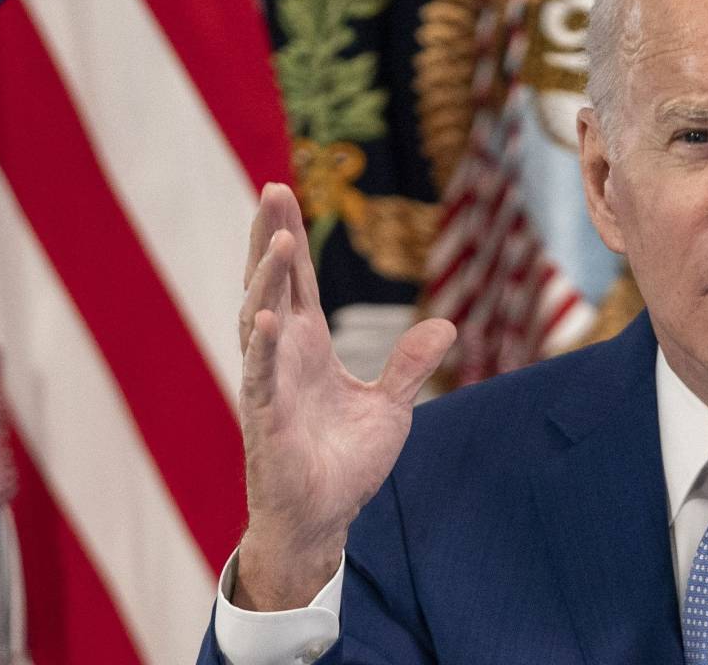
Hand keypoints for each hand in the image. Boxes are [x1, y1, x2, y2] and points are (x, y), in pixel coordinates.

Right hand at [230, 183, 455, 609]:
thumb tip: (447, 327)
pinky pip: (260, 376)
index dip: (292, 238)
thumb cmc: (344, 464)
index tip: (284, 191)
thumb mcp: (390, 407)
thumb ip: (410, 365)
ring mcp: (269, 385)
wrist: (324, 519)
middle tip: (271, 189)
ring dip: (265, 280)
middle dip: (269, 238)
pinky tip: (266, 316)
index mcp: (308, 348)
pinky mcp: (266, 419)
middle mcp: (282, 357)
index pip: (297, 281)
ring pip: (260, 320)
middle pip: (272, 285)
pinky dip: (262, 347)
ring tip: (275, 239)